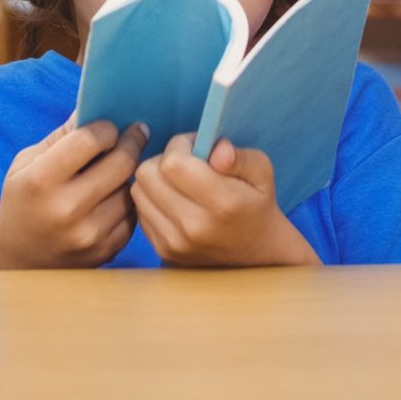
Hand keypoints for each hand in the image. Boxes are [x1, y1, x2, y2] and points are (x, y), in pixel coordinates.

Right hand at [0, 119, 148, 269]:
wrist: (18, 261)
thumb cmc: (22, 201)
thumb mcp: (27, 163)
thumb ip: (62, 136)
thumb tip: (97, 107)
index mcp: (40, 181)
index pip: (90, 140)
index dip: (105, 127)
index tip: (110, 125)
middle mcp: (66, 210)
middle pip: (121, 162)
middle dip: (131, 141)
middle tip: (137, 131)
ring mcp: (89, 235)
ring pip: (130, 188)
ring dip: (130, 173)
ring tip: (123, 164)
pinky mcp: (105, 251)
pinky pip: (133, 215)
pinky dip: (128, 200)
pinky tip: (116, 193)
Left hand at [131, 136, 318, 268]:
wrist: (255, 253)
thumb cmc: (257, 204)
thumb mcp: (262, 173)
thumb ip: (240, 157)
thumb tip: (217, 149)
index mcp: (222, 204)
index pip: (173, 162)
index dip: (180, 145)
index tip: (196, 147)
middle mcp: (194, 227)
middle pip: (147, 174)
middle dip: (163, 159)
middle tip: (185, 161)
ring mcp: (175, 243)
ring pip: (138, 191)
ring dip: (154, 178)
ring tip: (179, 180)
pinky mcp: (163, 250)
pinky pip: (140, 211)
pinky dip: (152, 199)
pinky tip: (174, 200)